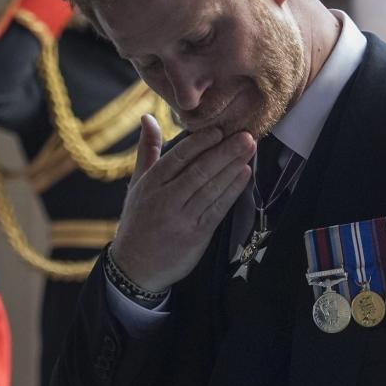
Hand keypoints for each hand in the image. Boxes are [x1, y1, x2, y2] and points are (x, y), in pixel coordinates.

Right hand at [110, 114, 254, 290]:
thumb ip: (147, 150)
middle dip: (225, 152)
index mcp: (150, 185)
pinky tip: (245, 175)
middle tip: (246, 135)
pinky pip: (217, 209)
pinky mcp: (196, 236)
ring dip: (232, 167)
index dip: (200, 142)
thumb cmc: (139, 220)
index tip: (220, 129)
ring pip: (210, 188)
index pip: (178, 157)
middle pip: (199, 171)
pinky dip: (232, 191)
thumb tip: (148, 117)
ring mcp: (182, 219)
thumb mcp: (137, 184)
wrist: (135, 268)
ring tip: (250, 150)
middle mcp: (165, 200)